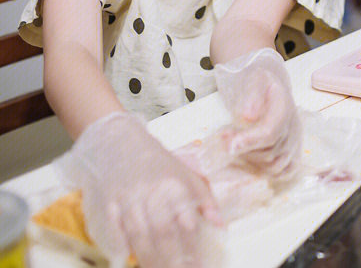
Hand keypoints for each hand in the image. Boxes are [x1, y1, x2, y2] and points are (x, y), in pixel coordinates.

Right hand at [56, 111, 220, 267]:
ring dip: (148, 259)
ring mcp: (126, 200)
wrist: (116, 141)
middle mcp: (151, 193)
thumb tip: (221, 225)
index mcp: (174, 186)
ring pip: (138, 235)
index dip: (191, 249)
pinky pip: (112, 231)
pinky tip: (125, 260)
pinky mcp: (105, 205)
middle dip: (171, 260)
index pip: (185, 223)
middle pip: (162, 233)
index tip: (197, 266)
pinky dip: (119, 247)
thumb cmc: (154, 161)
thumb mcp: (186, 173)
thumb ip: (204, 199)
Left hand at [214, 48, 301, 178]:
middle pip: (271, 152)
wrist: (269, 86)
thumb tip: (248, 116)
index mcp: (285, 107)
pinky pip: (286, 172)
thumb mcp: (252, 79)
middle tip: (223, 140)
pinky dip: (269, 172)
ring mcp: (295, 142)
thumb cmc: (258, 82)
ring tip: (234, 147)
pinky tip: (252, 162)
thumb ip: (251, 95)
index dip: (250, 141)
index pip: (271, 131)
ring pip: (276, 165)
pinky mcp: (292, 152)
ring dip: (252, 161)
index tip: (229, 144)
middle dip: (244, 150)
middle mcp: (294, 127)